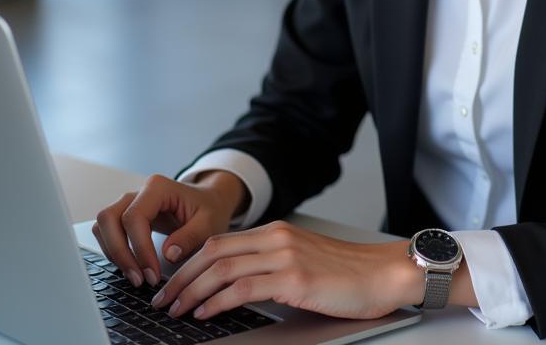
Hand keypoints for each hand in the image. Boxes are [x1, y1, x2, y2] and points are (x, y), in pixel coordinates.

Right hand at [92, 171, 247, 288]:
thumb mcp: (209, 223)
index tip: (152, 274)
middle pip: (108, 219)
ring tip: (136, 276)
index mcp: (158, 187)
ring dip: (114, 253)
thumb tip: (168, 254)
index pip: (134, 217)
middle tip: (139, 280)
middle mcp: (139, 192)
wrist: (209, 203)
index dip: (139, 249)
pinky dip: (114, 252)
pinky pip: (107, 233)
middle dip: (119, 253)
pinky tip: (133, 267)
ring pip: (102, 226)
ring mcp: (129, 203)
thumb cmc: (209, 210)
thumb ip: (191, 236)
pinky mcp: (126, 217)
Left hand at [149, 221, 421, 321]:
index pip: (220, 242)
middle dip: (181, 277)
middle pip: (214, 252)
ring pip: (222, 269)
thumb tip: (234, 288)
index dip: (190, 263)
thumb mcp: (303, 262)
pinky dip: (217, 300)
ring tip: (175, 310)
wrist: (384, 274)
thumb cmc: (348, 275)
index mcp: (278, 232)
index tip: (172, 283)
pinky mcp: (295, 279)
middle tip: (162, 299)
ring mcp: (286, 257)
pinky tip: (204, 313)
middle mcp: (278, 238)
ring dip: (191, 291)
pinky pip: (244, 287)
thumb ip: (272, 266)